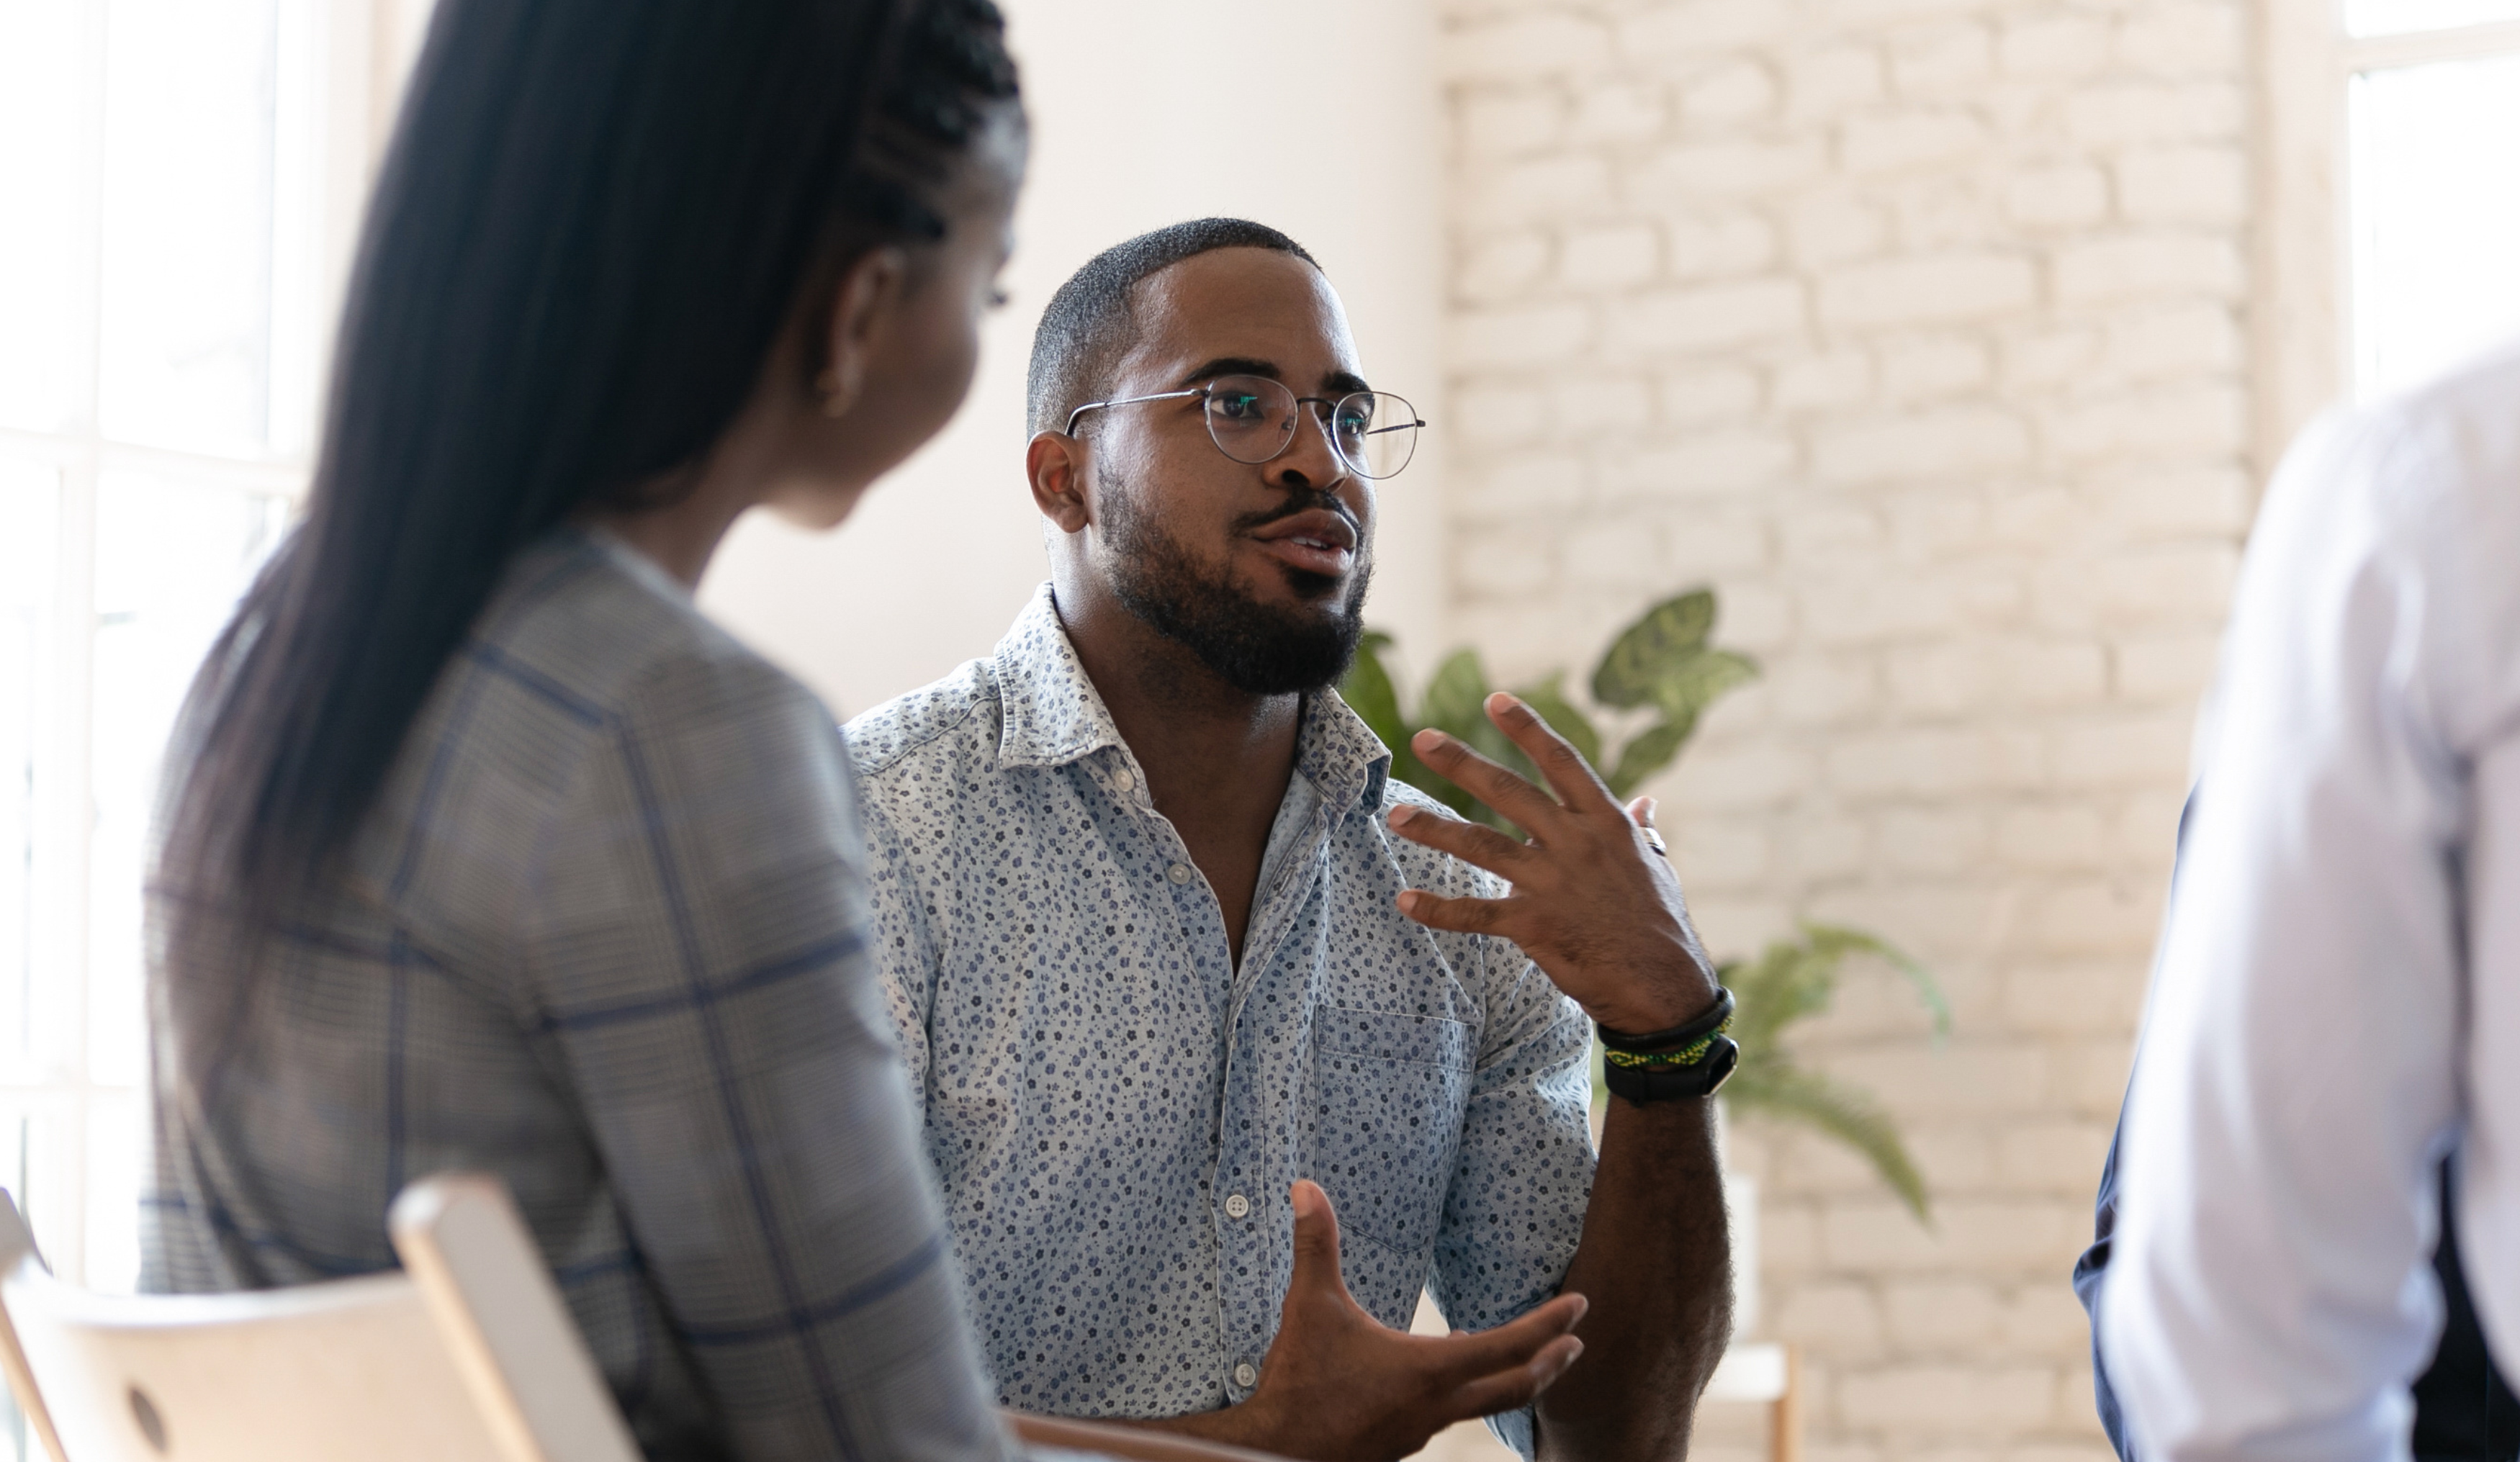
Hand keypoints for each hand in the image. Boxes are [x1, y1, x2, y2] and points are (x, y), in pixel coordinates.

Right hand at [1238, 1180, 1585, 1461]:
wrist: (1276, 1452)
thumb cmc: (1299, 1381)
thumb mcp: (1311, 1305)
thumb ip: (1315, 1244)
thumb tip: (1307, 1187)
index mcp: (1429, 1371)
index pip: (1509, 1346)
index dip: (1550, 1324)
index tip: (1581, 1305)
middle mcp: (1437, 1406)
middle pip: (1517, 1387)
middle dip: (1553, 1362)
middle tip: (1578, 1342)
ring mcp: (1422, 1430)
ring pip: (1485, 1404)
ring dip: (1512, 1379)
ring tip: (1525, 1357)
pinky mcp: (1402, 1442)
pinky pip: (1451, 1413)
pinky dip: (1469, 1391)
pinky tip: (1449, 1374)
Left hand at [1388, 690, 1720, 1034]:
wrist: (1664, 987)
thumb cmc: (1661, 924)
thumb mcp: (1657, 866)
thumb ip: (1640, 830)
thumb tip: (1645, 800)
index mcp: (1605, 823)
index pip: (1562, 762)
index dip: (1528, 729)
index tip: (1495, 700)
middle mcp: (1575, 844)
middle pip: (1510, 792)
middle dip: (1463, 762)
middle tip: (1422, 739)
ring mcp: (1552, 884)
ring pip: (1483, 846)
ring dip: (1436, 828)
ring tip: (1397, 814)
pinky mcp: (1534, 926)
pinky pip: (1476, 914)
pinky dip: (1439, 909)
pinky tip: (1405, 901)